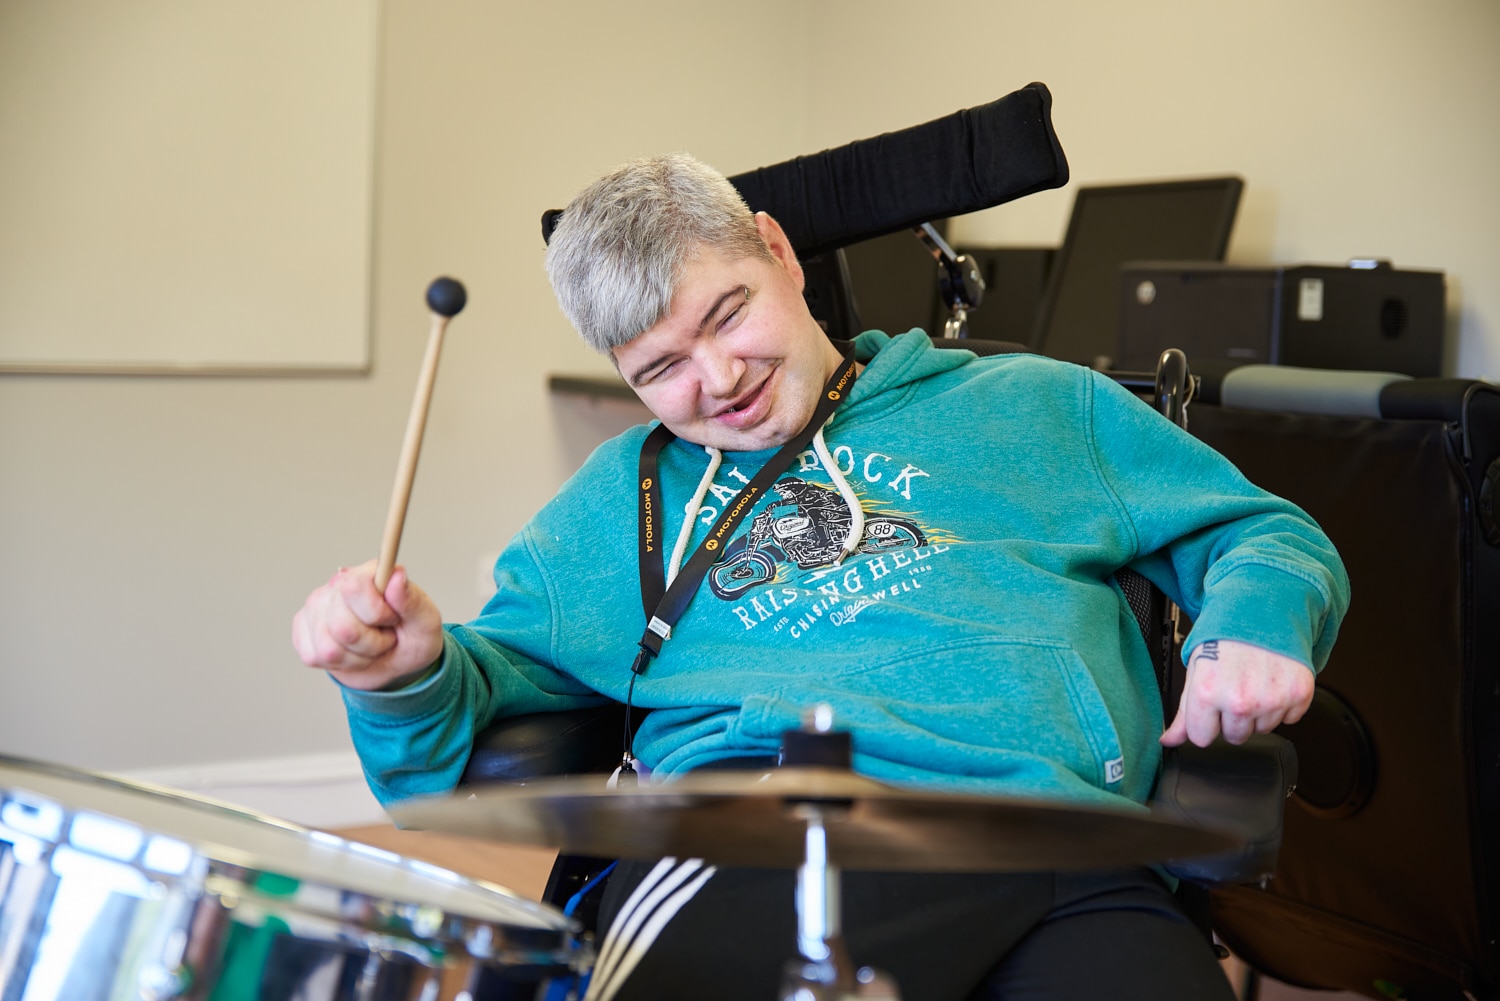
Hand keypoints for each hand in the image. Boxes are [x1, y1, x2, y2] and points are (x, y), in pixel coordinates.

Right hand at [291, 560, 443, 691]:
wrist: (397, 664)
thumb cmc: (411, 638)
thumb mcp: (425, 622)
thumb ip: (412, 600)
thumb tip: (397, 574)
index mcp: (368, 574)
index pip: (354, 586)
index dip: (377, 613)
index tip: (393, 619)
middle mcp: (336, 586)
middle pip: (342, 626)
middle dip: (372, 643)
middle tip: (386, 637)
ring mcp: (315, 608)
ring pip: (329, 647)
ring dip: (359, 657)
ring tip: (372, 647)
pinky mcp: (303, 632)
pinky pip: (315, 656)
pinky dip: (342, 664)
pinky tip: (353, 654)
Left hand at [1160, 639, 1313, 747]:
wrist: (1261, 610)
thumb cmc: (1225, 637)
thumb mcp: (1195, 669)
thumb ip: (1184, 711)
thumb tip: (1169, 740)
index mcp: (1208, 692)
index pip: (1202, 738)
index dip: (1205, 723)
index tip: (1211, 706)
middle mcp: (1240, 699)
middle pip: (1234, 737)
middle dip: (1233, 718)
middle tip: (1235, 688)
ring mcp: (1272, 699)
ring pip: (1263, 729)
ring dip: (1259, 711)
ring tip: (1254, 681)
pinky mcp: (1299, 694)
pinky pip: (1289, 719)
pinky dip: (1283, 704)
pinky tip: (1273, 681)